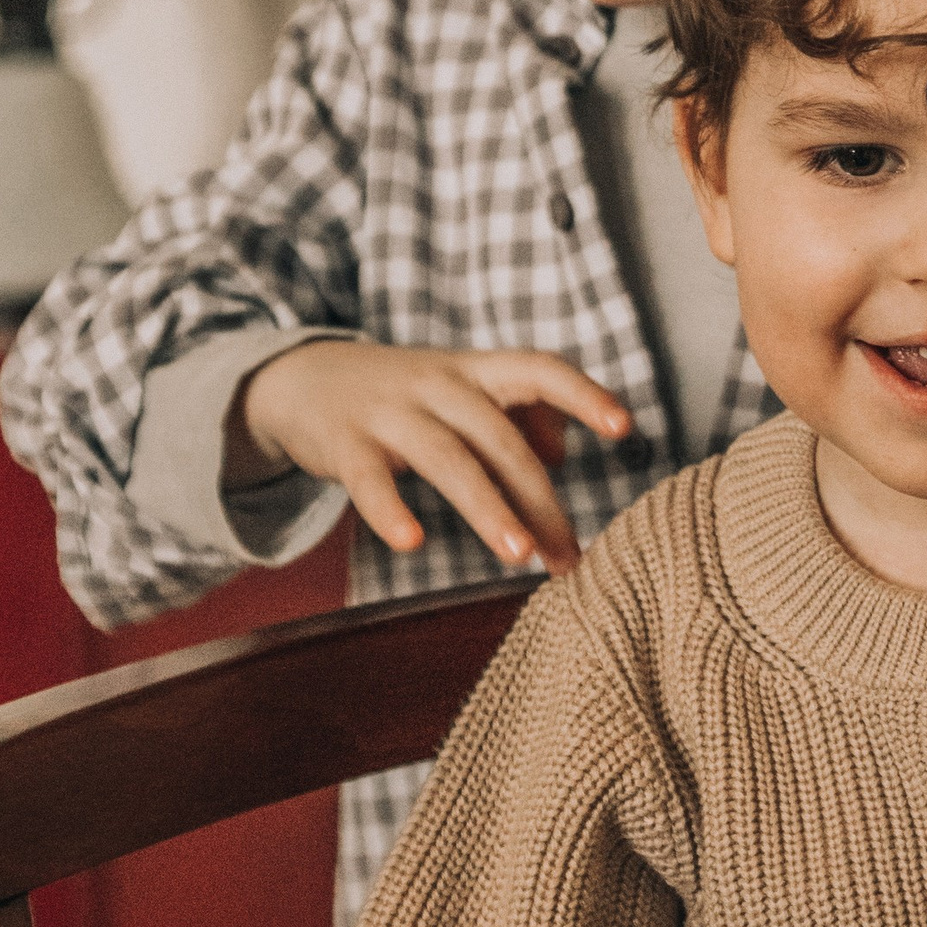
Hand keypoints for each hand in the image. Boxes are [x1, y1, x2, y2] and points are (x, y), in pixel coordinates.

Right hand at [231, 340, 632, 573]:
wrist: (302, 377)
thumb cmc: (403, 395)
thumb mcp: (462, 392)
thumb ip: (518, 416)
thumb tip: (563, 453)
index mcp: (475, 372)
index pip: (539, 368)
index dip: (583, 393)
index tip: (624, 426)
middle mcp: (438, 385)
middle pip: (501, 439)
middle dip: (541, 501)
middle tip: (571, 558)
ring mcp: (390, 412)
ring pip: (449, 459)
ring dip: (489, 508)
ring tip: (520, 556)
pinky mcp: (346, 443)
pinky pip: (371, 479)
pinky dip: (390, 509)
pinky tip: (412, 542)